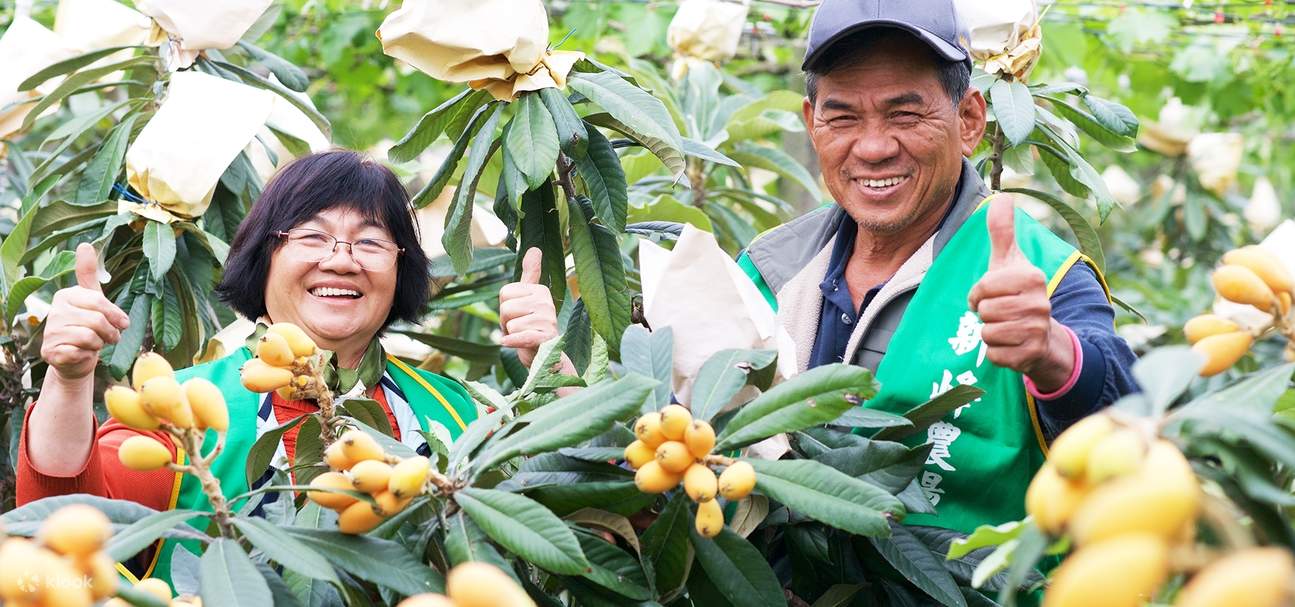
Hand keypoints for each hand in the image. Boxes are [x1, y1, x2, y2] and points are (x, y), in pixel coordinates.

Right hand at [40, 243, 129, 380]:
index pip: (99, 302)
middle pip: (97, 321)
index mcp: (66, 295)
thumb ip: (89, 275)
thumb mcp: (93, 300)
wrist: (76, 358)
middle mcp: (54, 311)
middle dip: (110, 333)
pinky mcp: (50, 352)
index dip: (116, 315)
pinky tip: (82, 353)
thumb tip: (84, 244)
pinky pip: (81, 353)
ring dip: (100, 345)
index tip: (123, 323)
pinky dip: (88, 356)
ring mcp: (50, 332)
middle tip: (110, 337)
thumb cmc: (88, 326)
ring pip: (90, 338)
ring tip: (96, 344)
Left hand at [499, 248, 560, 367]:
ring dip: (511, 335)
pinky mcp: (546, 338)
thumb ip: (530, 275)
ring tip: (524, 338)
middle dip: (506, 323)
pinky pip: (518, 335)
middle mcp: (546, 301)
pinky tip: (513, 343)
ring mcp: (548, 320)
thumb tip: (535, 248)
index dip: (505, 309)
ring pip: (509, 324)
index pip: (504, 293)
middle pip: (505, 308)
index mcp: (540, 290)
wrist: (545, 360)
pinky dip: (512, 342)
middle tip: (521, 330)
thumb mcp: (529, 299)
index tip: (519, 317)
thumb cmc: (532, 328)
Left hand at [966, 196, 1074, 391]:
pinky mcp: (1031, 355)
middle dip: (985, 314)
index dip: (978, 294)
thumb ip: (1002, 232)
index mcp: (1031, 277)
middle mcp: (1039, 303)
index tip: (988, 296)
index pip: (983, 287)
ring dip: (990, 333)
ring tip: (1006, 328)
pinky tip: (1011, 345)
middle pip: (984, 311)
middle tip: (1000, 314)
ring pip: (988, 333)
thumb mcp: (1009, 262)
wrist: (1045, 338)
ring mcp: (1037, 330)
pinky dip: (996, 352)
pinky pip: (994, 354)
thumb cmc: (1019, 295)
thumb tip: (1001, 196)